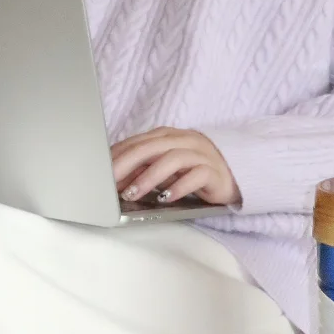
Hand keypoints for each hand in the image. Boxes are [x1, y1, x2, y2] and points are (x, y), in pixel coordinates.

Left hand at [110, 128, 241, 207]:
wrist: (233, 173)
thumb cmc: (192, 170)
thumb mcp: (164, 168)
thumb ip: (142, 169)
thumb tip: (115, 181)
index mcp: (167, 135)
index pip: (137, 142)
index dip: (117, 156)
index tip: (100, 171)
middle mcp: (183, 140)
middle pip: (150, 148)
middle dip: (127, 164)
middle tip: (110, 182)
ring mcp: (200, 154)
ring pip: (171, 160)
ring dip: (149, 177)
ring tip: (133, 193)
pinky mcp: (213, 171)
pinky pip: (195, 176)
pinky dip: (179, 186)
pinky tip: (165, 197)